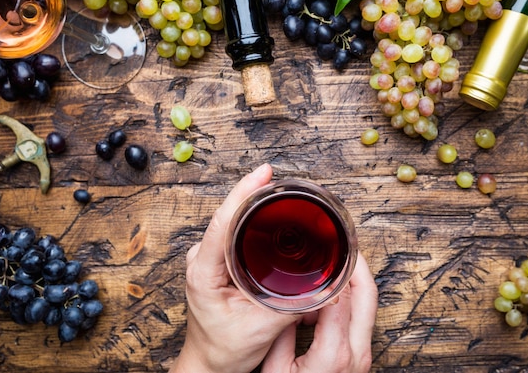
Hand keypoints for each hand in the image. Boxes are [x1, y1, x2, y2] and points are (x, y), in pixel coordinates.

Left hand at [170, 164, 300, 372]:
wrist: (209, 363)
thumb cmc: (224, 349)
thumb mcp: (261, 329)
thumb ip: (293, 307)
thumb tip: (325, 286)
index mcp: (204, 271)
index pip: (224, 222)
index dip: (244, 193)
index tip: (263, 174)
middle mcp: (202, 260)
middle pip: (228, 215)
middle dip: (252, 192)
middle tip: (275, 176)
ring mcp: (208, 259)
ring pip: (230, 222)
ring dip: (251, 203)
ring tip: (274, 188)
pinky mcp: (217, 262)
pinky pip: (233, 232)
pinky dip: (250, 219)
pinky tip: (265, 212)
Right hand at [260, 253, 377, 372]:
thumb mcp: (276, 369)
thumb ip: (281, 332)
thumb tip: (284, 299)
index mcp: (334, 353)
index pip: (342, 297)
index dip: (334, 270)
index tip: (325, 251)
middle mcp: (356, 352)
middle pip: (368, 295)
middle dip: (357, 266)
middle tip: (343, 246)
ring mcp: (363, 355)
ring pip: (369, 307)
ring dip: (356, 283)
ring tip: (334, 269)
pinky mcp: (361, 357)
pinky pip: (363, 320)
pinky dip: (352, 302)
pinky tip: (329, 298)